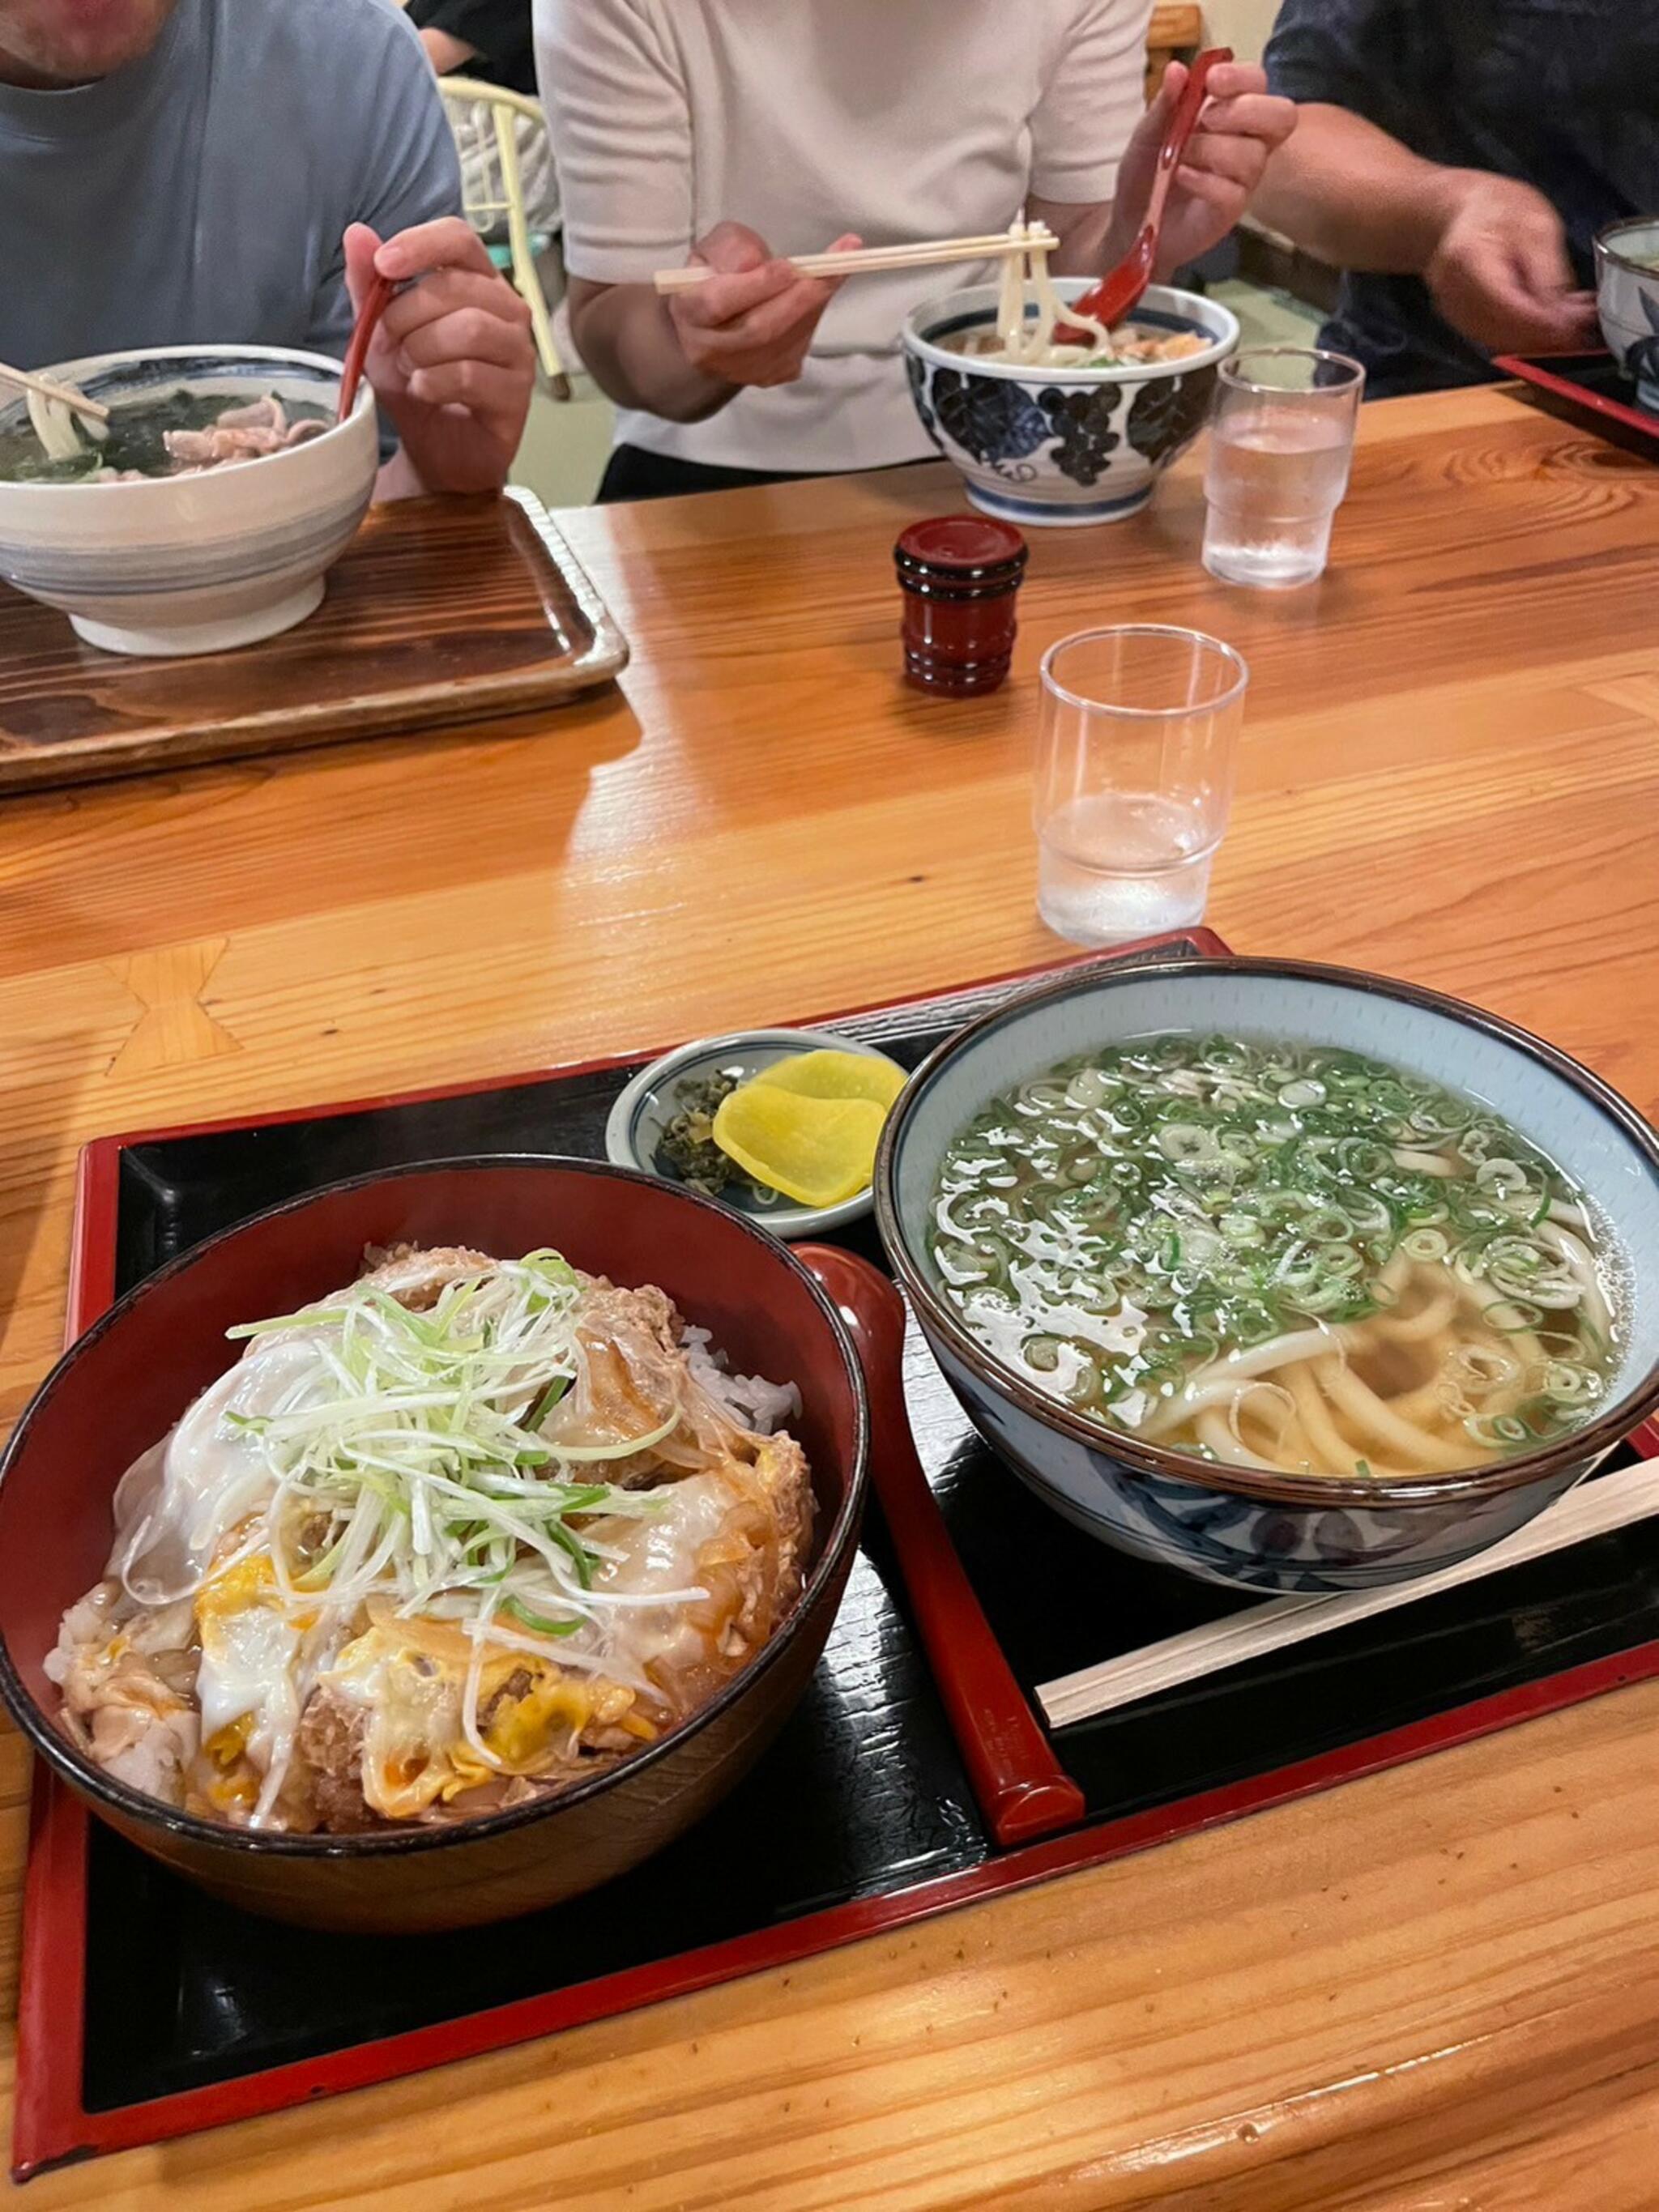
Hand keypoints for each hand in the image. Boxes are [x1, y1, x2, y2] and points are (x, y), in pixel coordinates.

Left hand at [345, 219, 534, 493]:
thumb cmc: (418, 382)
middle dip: (406, 315)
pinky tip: (424, 390)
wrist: (436, 449)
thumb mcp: (381, 331)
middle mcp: (508, 309)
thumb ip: (369, 285)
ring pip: (468, 329)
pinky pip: (471, 375)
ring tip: (410, 369)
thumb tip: (356, 234)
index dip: (420, 245)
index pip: (459, 239)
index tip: (383, 264)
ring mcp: (519, 351)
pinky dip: (434, 382)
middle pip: (456, 288)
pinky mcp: (518, 393)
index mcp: (477, 281)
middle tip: (389, 343)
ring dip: (422, 350)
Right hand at [667, 221, 859, 389]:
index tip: (789, 266)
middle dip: (802, 294)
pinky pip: (800, 342)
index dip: (755, 286)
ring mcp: (745, 370)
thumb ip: (732, 248)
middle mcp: (714, 349)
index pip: (720, 302)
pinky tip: (820, 291)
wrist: (710, 332)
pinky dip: (815, 312)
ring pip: (788, 337)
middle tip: (838, 261)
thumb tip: (758, 262)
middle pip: (762, 328)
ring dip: (817, 299)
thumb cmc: (712, 280)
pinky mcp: (771, 375)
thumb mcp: (713, 250)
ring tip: (837, 265)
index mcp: (691, 312)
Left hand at [1110, 61, 1296, 279]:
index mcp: (1231, 112)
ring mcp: (1242, 179)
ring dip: (1212, 150)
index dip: (1242, 77)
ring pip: (1253, 156)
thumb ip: (1166, 103)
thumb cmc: (1146, 170)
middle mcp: (1246, 142)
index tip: (1212, 80)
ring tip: (1179, 157)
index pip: (1258, 83)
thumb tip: (1177, 69)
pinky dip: (1204, 181)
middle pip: (1281, 116)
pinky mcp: (1230, 211)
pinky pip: (1234, 192)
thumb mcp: (1148, 131)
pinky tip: (1181, 177)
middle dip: (1245, 110)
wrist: (1130, 220)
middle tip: (1207, 119)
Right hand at [1424, 175, 1597, 353]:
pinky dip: (1523, 337)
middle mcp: (1452, 293)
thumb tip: (1565, 317)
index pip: (1508, 308)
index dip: (1544, 325)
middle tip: (1582, 329)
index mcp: (1469, 261)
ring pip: (1499, 342)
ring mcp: (1452, 310)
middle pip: (1502, 333)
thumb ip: (1549, 273)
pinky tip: (1547, 324)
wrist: (1463, 212)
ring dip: (1536, 341)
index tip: (1577, 329)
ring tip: (1571, 325)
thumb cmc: (1499, 209)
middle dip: (1545, 337)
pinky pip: (1494, 338)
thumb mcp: (1537, 226)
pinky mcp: (1460, 321)